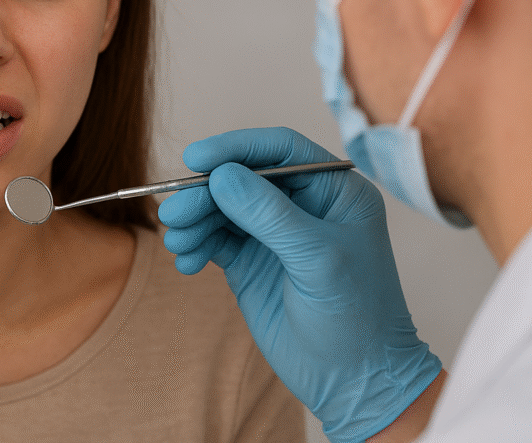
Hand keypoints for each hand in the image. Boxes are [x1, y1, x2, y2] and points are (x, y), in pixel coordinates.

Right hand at [159, 127, 440, 442]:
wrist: (355, 383)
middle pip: (242, 177)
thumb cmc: (356, 317)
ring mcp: (274, 233)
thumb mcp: (317, 260)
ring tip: (178, 241)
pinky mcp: (251, 261)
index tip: (196, 158)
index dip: (237, 148)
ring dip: (194, 219)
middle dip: (205, 192)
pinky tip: (188, 262)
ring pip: (222, 207)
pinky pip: (214, 239)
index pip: (281, 150)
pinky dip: (196, 245)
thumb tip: (222, 175)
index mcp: (334, 191)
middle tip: (174, 213)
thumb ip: (270, 215)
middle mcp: (303, 205)